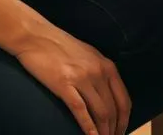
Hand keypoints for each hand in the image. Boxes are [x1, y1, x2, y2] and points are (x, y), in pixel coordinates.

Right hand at [14, 26, 130, 134]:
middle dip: (115, 129)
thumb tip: (108, 94)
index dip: (124, 120)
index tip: (121, 132)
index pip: (124, 99)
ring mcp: (83, 78)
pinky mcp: (65, 85)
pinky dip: (88, 128)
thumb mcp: (89, 56)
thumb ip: (101, 72)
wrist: (38, 37)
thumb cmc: (62, 47)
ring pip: (100, 112)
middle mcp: (99, 72)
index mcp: (107, 65)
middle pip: (113, 109)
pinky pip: (81, 111)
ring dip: (103, 132)